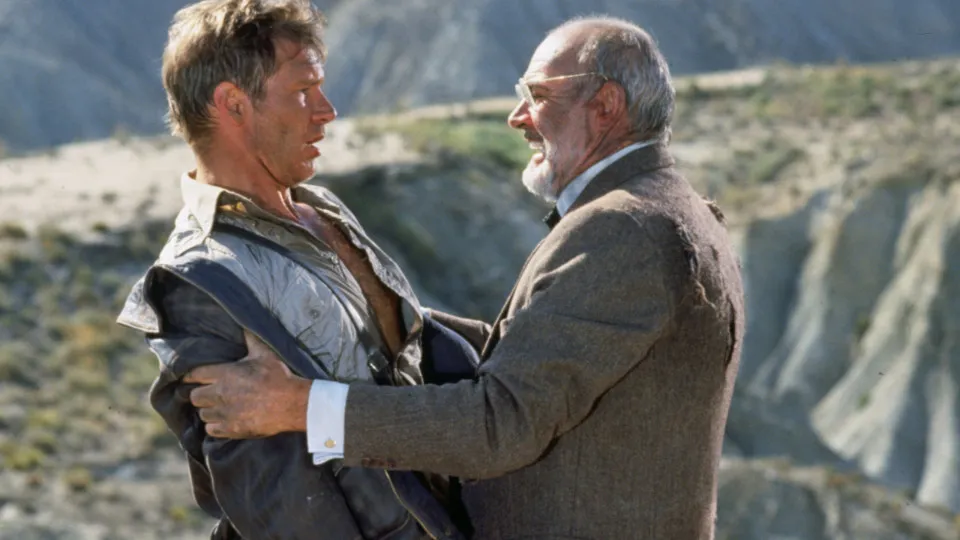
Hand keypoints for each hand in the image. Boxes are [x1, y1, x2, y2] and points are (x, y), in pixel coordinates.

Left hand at [183, 331, 311, 438]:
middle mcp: (220, 393)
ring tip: (219, 408)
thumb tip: (244, 323)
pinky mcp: (231, 428)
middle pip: (194, 397)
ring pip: (202, 414)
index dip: (190, 377)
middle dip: (201, 395)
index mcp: (224, 373)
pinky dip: (216, 426)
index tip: (190, 379)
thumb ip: (250, 339)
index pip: (194, 375)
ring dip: (209, 411)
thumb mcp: (264, 353)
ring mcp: (224, 413)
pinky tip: (224, 421)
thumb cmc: (278, 376)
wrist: (292, 403)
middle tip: (210, 394)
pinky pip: (211, 430)